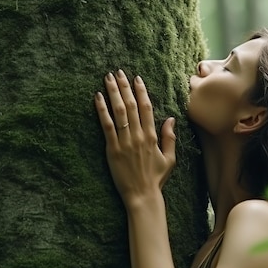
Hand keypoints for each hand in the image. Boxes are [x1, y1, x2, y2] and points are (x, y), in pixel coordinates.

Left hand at [94, 70, 175, 205]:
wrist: (142, 195)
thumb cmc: (156, 179)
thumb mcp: (170, 159)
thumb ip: (169, 138)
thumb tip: (171, 119)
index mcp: (152, 136)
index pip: (146, 107)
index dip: (141, 91)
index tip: (136, 78)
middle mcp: (139, 135)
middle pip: (131, 105)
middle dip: (124, 86)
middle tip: (118, 72)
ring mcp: (125, 142)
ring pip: (118, 111)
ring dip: (113, 92)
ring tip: (107, 78)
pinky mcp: (112, 149)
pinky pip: (106, 125)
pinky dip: (102, 110)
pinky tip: (97, 98)